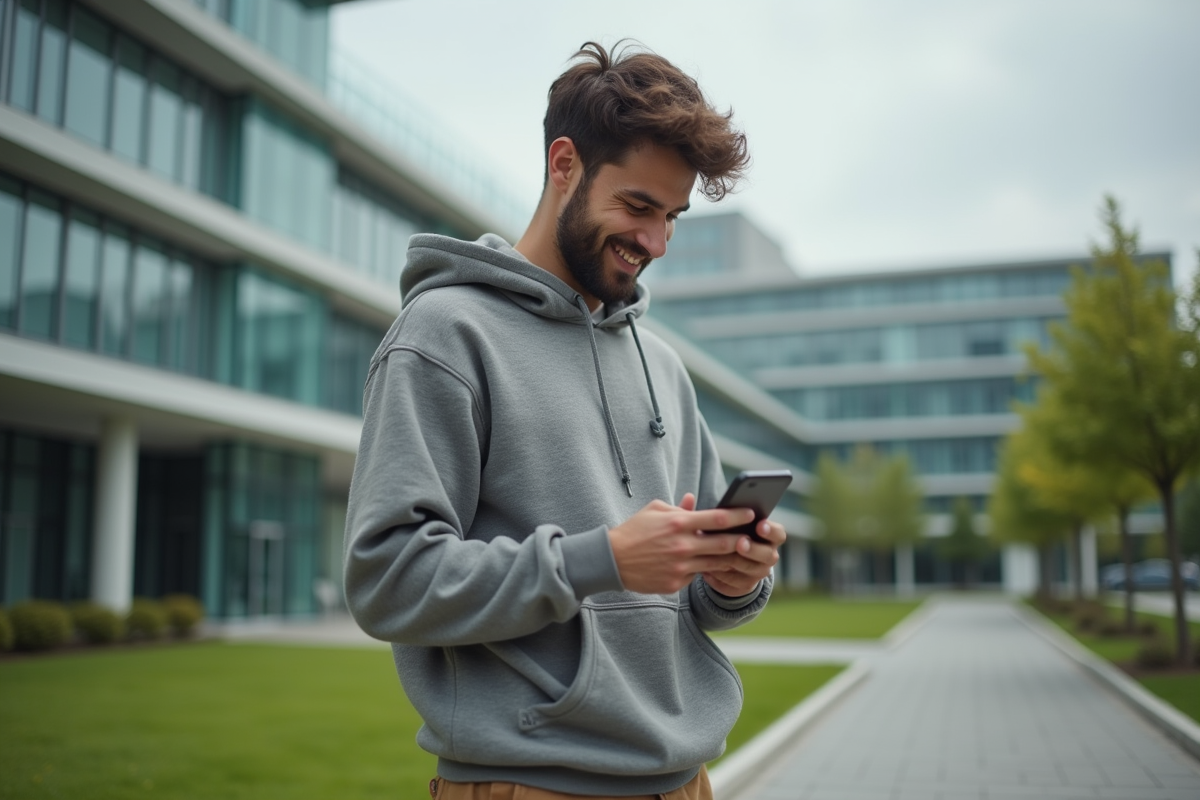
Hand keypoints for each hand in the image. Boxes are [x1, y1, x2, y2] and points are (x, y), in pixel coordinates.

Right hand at [608, 496, 755, 593]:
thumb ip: (678, 506)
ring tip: (740, 552)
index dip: (738, 516)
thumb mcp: (655, 510)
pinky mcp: (676, 583)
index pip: (717, 519)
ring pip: (716, 563)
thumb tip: (694, 500)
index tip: (751, 514)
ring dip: (730, 558)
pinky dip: (704, 569)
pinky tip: (710, 564)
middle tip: (753, 536)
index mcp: (678, 523)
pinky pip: (697, 575)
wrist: (612, 560)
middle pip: (725, 544)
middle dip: (743, 540)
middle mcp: (682, 546)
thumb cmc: (634, 531)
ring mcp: (680, 567)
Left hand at [684, 493, 783, 597]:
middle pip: (768, 555)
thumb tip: (687, 497)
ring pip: (751, 570)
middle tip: (740, 543)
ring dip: (735, 563)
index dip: (770, 530)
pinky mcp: (745, 586)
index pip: (779, 533)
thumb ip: (711, 512)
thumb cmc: (723, 531)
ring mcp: (759, 572)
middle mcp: (769, 554)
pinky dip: (722, 577)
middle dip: (753, 549)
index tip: (759, 525)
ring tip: (719, 556)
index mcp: (769, 535)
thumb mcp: (722, 520)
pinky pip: (736, 584)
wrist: (725, 558)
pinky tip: (707, 570)